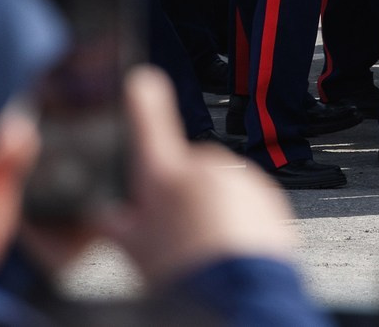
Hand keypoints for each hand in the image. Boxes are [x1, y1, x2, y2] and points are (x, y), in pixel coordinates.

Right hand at [96, 66, 295, 286]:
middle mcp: (205, 168)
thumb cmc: (186, 279)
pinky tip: (229, 246)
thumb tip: (110, 217)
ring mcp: (240, 179)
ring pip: (216, 185)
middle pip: (184, 168)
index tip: (140, 80)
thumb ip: (121, 226)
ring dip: (210, 207)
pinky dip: (238, 217)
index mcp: (164, 176)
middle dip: (179, 193)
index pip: (148, 122)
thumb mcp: (138, 254)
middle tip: (175, 233)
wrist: (239, 299)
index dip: (141, 98)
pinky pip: (246, 198)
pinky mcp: (268, 195)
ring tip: (205, 247)